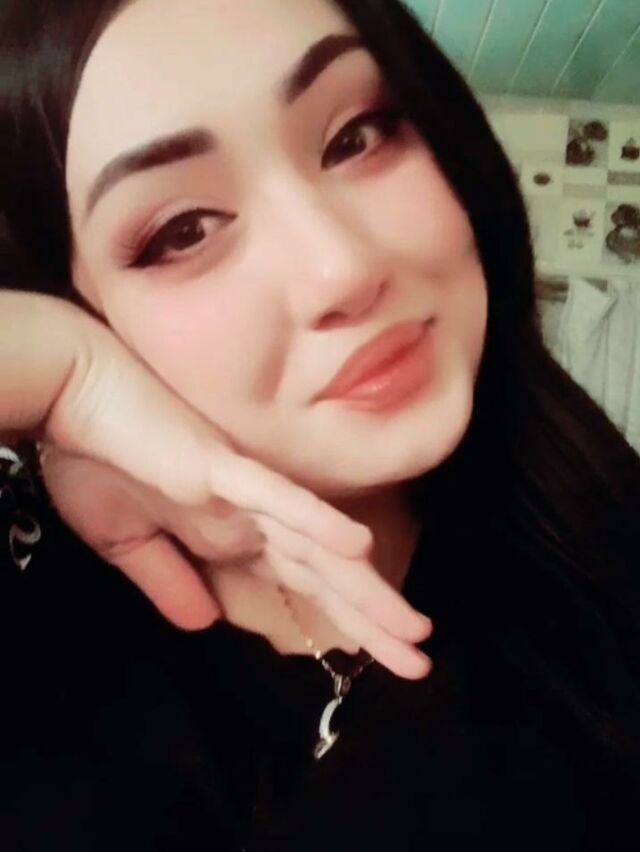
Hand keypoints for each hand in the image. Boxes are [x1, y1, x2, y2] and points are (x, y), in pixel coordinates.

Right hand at [3, 292, 430, 678]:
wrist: (76, 397)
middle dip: (374, 619)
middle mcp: (253, 517)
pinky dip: (314, 522)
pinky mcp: (221, 468)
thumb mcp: (128, 541)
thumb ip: (169, 581)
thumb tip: (203, 624)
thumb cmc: (100, 461)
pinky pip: (276, 498)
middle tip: (421, 660)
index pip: (304, 584)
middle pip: (326, 574)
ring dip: (363, 588)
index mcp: (235, 534)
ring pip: (315, 546)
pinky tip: (357, 546)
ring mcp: (243, 492)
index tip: (385, 654)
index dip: (346, 619)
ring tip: (412, 630)